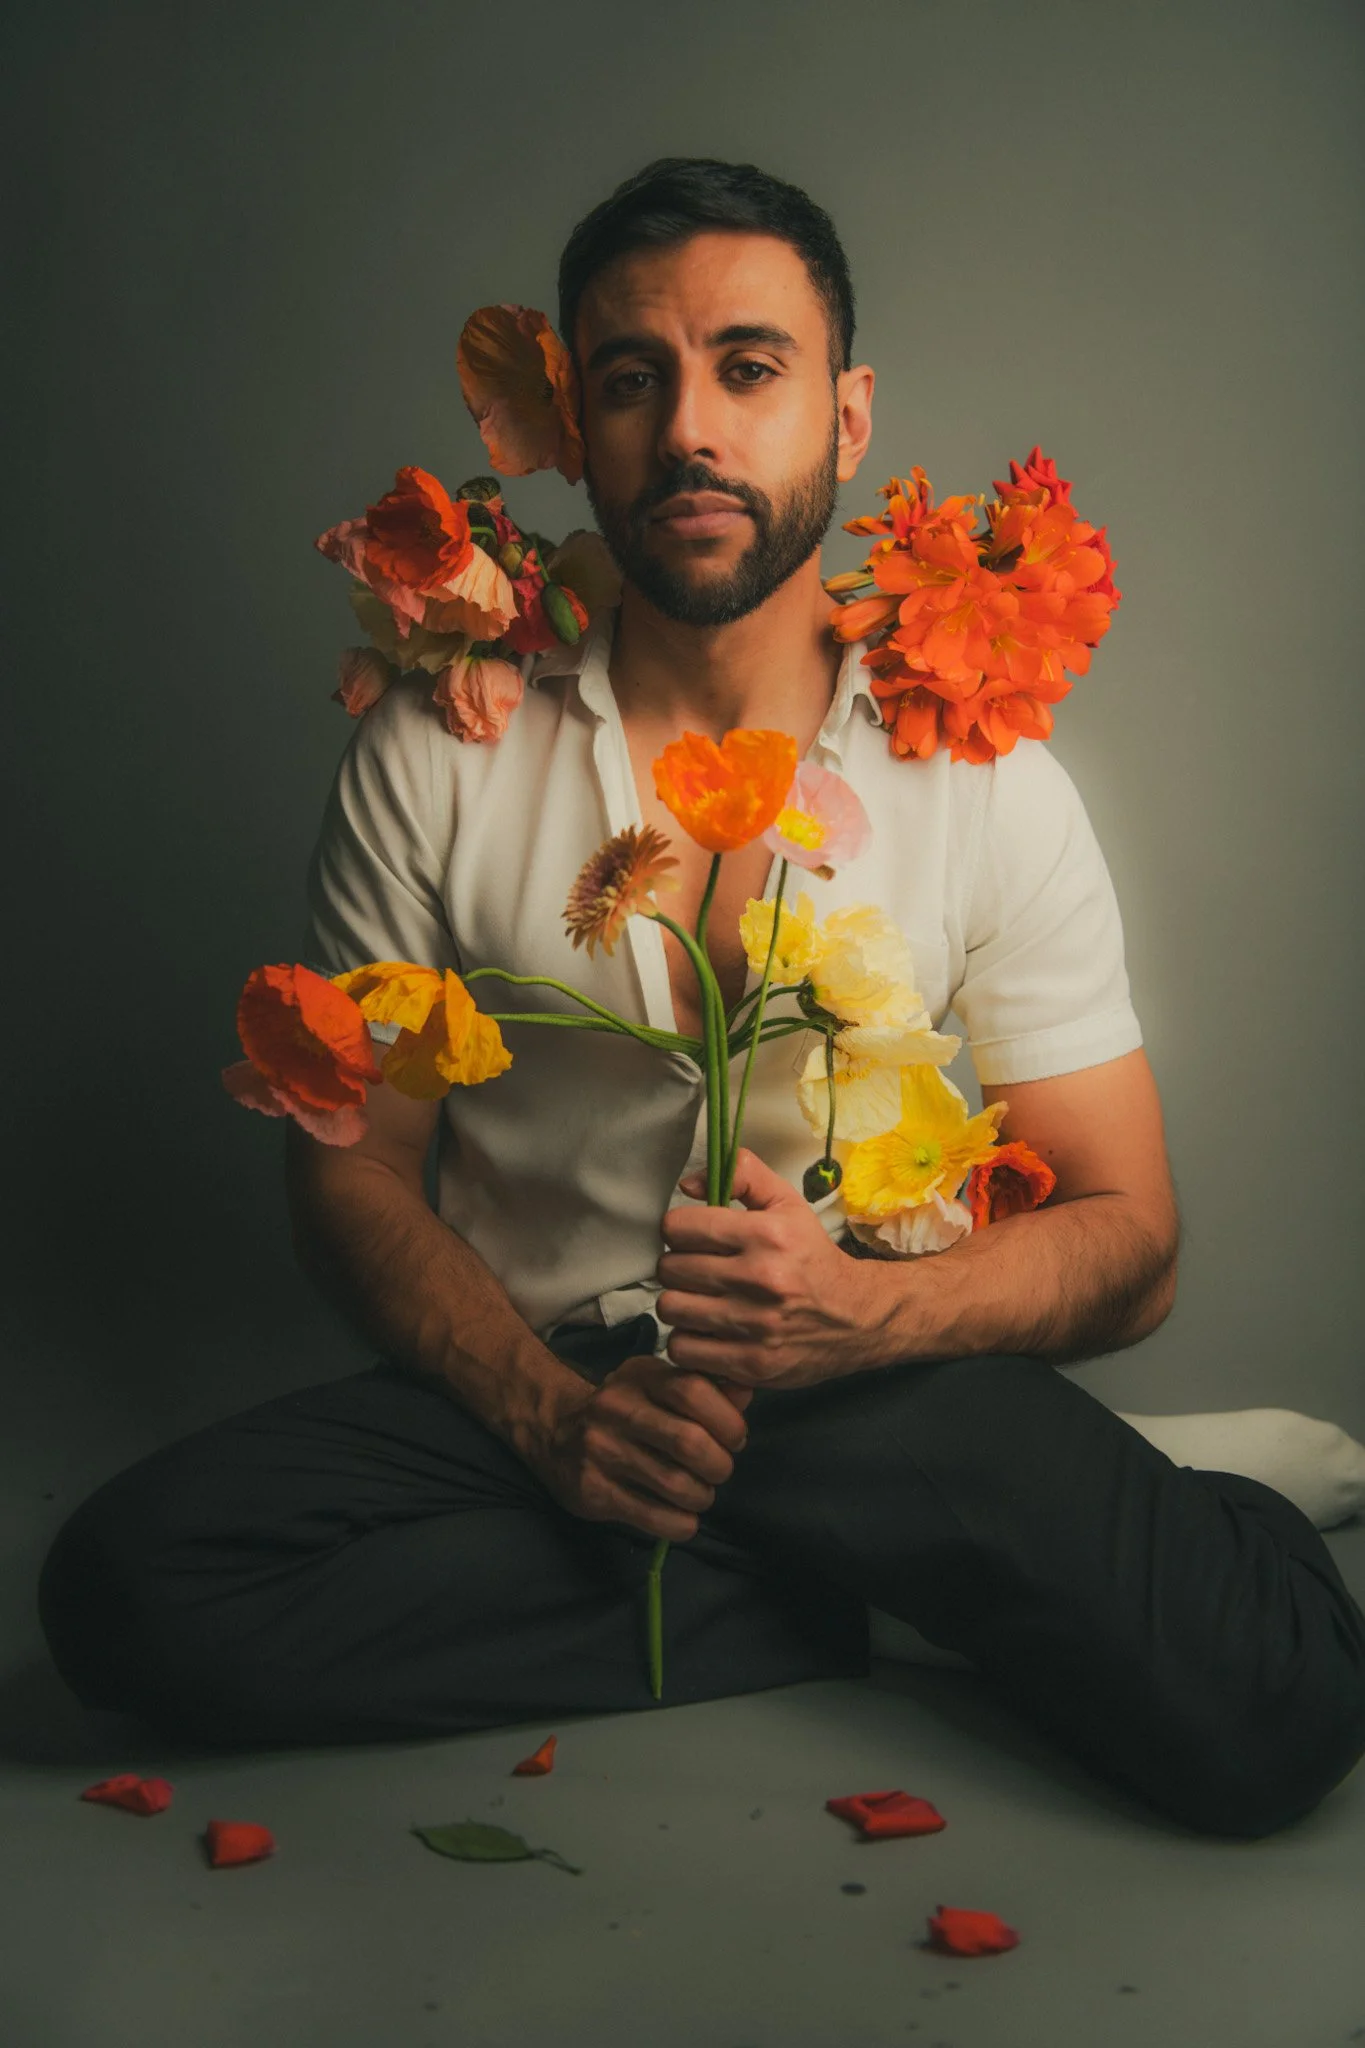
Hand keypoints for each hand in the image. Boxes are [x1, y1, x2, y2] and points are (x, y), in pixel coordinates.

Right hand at [526, 1353, 752, 1542]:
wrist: (552, 1431)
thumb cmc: (624, 1407)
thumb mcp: (658, 1384)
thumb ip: (705, 1387)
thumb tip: (748, 1391)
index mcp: (640, 1377)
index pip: (694, 1391)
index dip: (728, 1420)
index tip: (735, 1439)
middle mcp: (616, 1409)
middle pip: (689, 1442)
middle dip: (719, 1465)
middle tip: (719, 1472)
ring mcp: (601, 1451)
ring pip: (675, 1485)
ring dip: (702, 1497)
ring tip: (701, 1494)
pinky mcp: (592, 1491)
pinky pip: (652, 1516)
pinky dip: (681, 1524)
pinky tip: (684, 1519)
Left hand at [656, 1148, 896, 1390]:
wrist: (857, 1318)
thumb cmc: (813, 1258)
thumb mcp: (787, 1204)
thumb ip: (742, 1176)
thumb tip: (688, 1185)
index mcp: (767, 1235)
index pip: (679, 1227)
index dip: (679, 1230)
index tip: (691, 1238)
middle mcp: (761, 1278)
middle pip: (670, 1269)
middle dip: (677, 1266)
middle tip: (696, 1270)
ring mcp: (755, 1325)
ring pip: (671, 1309)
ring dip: (679, 1304)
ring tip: (699, 1300)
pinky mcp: (751, 1363)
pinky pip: (683, 1349)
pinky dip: (688, 1341)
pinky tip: (706, 1331)